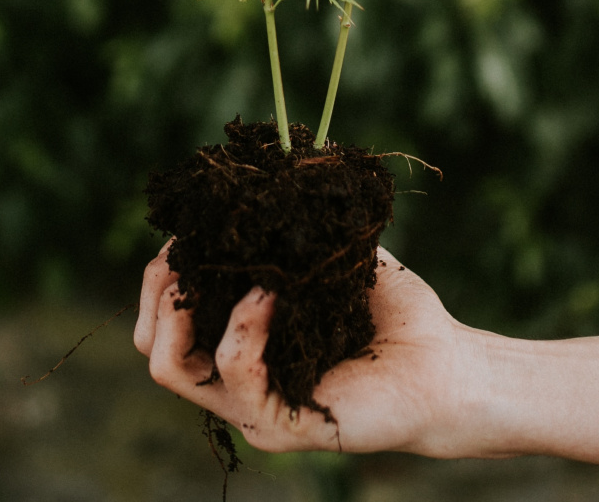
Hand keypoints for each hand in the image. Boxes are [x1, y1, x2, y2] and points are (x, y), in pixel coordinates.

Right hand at [134, 241, 507, 456]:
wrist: (446, 365)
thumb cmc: (394, 315)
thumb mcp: (330, 258)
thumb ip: (291, 229)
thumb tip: (259, 171)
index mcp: (237, 344)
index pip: (164, 318)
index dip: (161, 271)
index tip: (185, 228)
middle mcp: (234, 381)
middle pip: (152, 345)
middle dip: (155, 289)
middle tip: (182, 251)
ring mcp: (252, 408)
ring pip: (170, 368)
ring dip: (184, 308)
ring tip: (220, 269)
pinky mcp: (281, 426)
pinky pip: (236, 374)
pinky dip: (243, 325)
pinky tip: (270, 292)